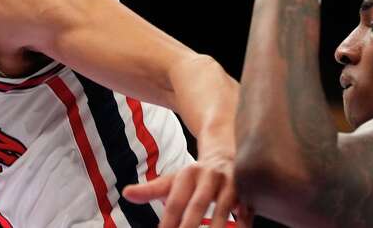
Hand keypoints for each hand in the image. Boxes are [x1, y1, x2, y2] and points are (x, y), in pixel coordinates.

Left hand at [122, 154, 244, 227]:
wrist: (225, 152)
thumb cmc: (195, 176)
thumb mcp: (173, 180)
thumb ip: (151, 190)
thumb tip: (126, 194)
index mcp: (187, 175)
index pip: (175, 202)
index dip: (168, 222)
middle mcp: (208, 176)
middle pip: (197, 204)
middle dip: (190, 225)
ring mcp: (229, 181)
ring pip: (224, 206)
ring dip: (218, 226)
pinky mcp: (246, 188)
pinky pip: (246, 207)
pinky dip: (244, 221)